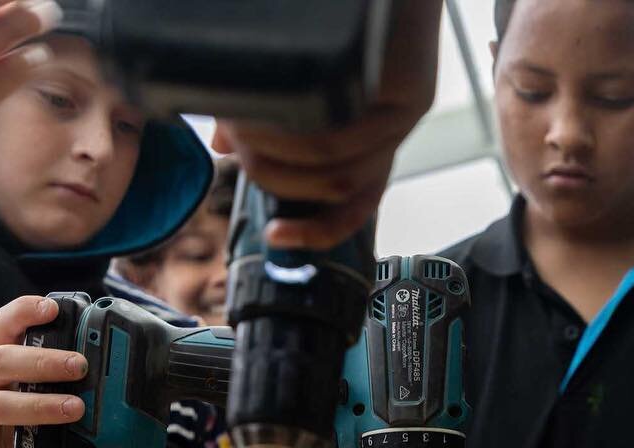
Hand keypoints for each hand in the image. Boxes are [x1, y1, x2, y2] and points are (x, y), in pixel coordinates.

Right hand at [0, 296, 86, 447]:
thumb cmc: (1, 416)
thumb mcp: (17, 387)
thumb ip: (48, 377)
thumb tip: (109, 373)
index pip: (3, 325)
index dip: (25, 311)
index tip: (53, 307)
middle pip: (3, 361)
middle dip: (43, 361)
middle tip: (80, 365)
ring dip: (38, 406)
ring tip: (75, 409)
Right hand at [209, 0, 439, 247]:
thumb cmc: (334, 18)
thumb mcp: (295, 76)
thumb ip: (266, 112)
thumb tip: (222, 148)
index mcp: (371, 137)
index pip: (352, 207)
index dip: (314, 232)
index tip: (272, 238)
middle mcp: (393, 134)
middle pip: (335, 194)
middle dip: (273, 178)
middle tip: (234, 146)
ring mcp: (405, 117)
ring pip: (335, 172)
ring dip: (278, 159)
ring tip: (239, 127)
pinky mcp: (411, 96)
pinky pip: (347, 140)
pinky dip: (298, 140)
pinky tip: (266, 118)